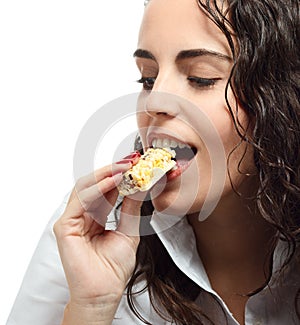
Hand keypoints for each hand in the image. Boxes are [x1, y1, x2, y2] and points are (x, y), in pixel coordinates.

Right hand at [53, 154, 143, 323]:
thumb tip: (140, 186)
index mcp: (95, 217)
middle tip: (131, 161)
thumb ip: (131, 208)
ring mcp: (72, 219)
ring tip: (125, 167)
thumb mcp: (129, 230)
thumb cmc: (113, 268)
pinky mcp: (65, 226)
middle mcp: (83, 215)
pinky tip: (113, 180)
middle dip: (114, 171)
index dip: (121, 176)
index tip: (136, 165)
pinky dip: (97, 187)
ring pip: (86, 187)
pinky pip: (81, 200)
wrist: (104, 293)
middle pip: (95, 185)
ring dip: (106, 175)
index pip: (106, 190)